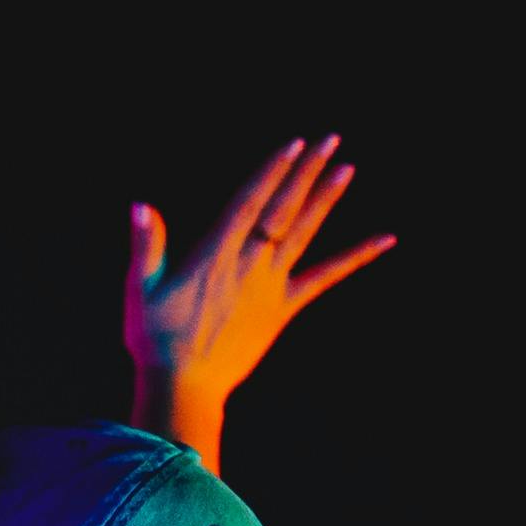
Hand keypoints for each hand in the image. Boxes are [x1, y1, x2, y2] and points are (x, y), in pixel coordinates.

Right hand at [126, 136, 393, 469]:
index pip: (250, 202)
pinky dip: (356, 257)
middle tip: (329, 140)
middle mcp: (248, 264)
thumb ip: (147, 245)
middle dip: (305, 172)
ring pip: (303, 232)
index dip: (273, 171)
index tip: (293, 145)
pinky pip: (325, 278)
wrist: (184, 385)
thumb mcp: (141, 289)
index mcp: (214, 254)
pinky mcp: (283, 309)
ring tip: (346, 169)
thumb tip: (140, 205)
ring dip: (326, 199)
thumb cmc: (154, 339)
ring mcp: (270, 286)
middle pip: (282, 208)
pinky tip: (384, 239)